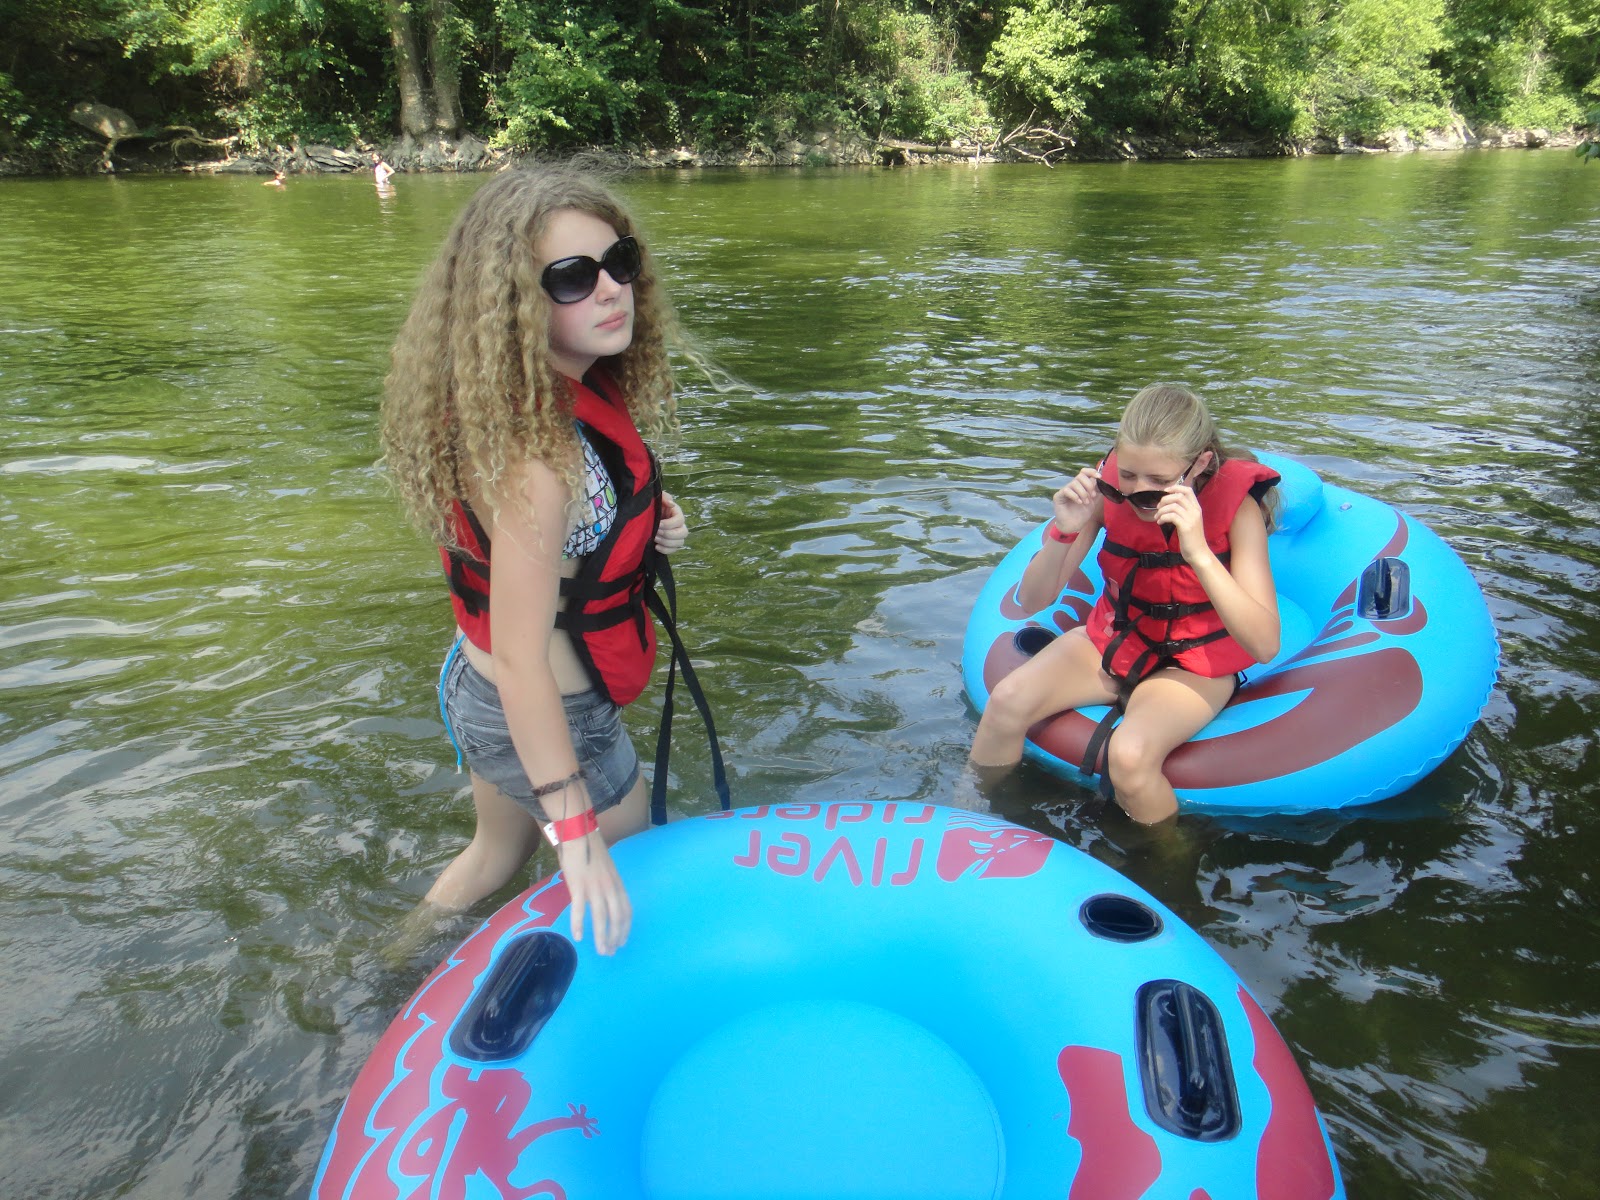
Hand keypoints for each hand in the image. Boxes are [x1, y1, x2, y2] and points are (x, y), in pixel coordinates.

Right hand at [558, 833, 631, 954]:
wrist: (580, 834)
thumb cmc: (591, 852)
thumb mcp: (607, 870)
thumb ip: (608, 886)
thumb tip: (604, 903)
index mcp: (618, 884)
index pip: (626, 911)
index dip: (625, 929)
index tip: (622, 942)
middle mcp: (610, 888)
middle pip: (617, 918)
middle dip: (615, 937)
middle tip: (610, 952)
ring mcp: (595, 887)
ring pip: (601, 917)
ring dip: (601, 937)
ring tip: (601, 951)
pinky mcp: (579, 885)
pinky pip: (579, 909)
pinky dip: (578, 924)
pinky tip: (578, 937)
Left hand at [656, 492, 687, 554]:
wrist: (645, 516)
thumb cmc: (652, 505)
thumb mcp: (657, 497)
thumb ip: (664, 497)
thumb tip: (671, 504)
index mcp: (677, 513)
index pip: (680, 520)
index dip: (669, 524)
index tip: (658, 524)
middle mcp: (680, 525)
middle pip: (683, 533)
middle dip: (669, 534)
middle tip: (656, 533)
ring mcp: (677, 536)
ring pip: (680, 543)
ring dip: (666, 542)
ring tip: (655, 539)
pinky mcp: (671, 544)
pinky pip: (674, 550)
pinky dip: (666, 550)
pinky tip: (656, 547)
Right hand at [1050, 467, 1100, 537]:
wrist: (1073, 525)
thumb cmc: (1082, 513)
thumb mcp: (1093, 501)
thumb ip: (1096, 490)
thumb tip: (1100, 480)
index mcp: (1081, 485)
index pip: (1084, 472)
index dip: (1091, 471)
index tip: (1099, 477)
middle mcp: (1073, 486)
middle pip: (1081, 476)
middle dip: (1089, 485)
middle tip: (1092, 496)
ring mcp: (1065, 490)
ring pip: (1075, 483)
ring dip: (1083, 493)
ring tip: (1085, 502)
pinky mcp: (1058, 496)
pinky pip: (1067, 490)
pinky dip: (1075, 496)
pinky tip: (1079, 502)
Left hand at [1153, 482, 1206, 558]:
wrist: (1198, 553)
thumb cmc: (1191, 539)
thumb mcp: (1189, 522)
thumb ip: (1183, 512)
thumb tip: (1169, 504)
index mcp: (1197, 509)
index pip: (1188, 490)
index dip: (1175, 488)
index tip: (1165, 491)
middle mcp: (1195, 511)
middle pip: (1178, 496)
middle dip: (1165, 500)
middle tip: (1158, 508)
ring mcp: (1191, 519)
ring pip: (1173, 506)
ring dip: (1161, 510)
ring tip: (1157, 518)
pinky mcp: (1186, 527)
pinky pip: (1171, 516)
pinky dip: (1163, 518)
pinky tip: (1160, 523)